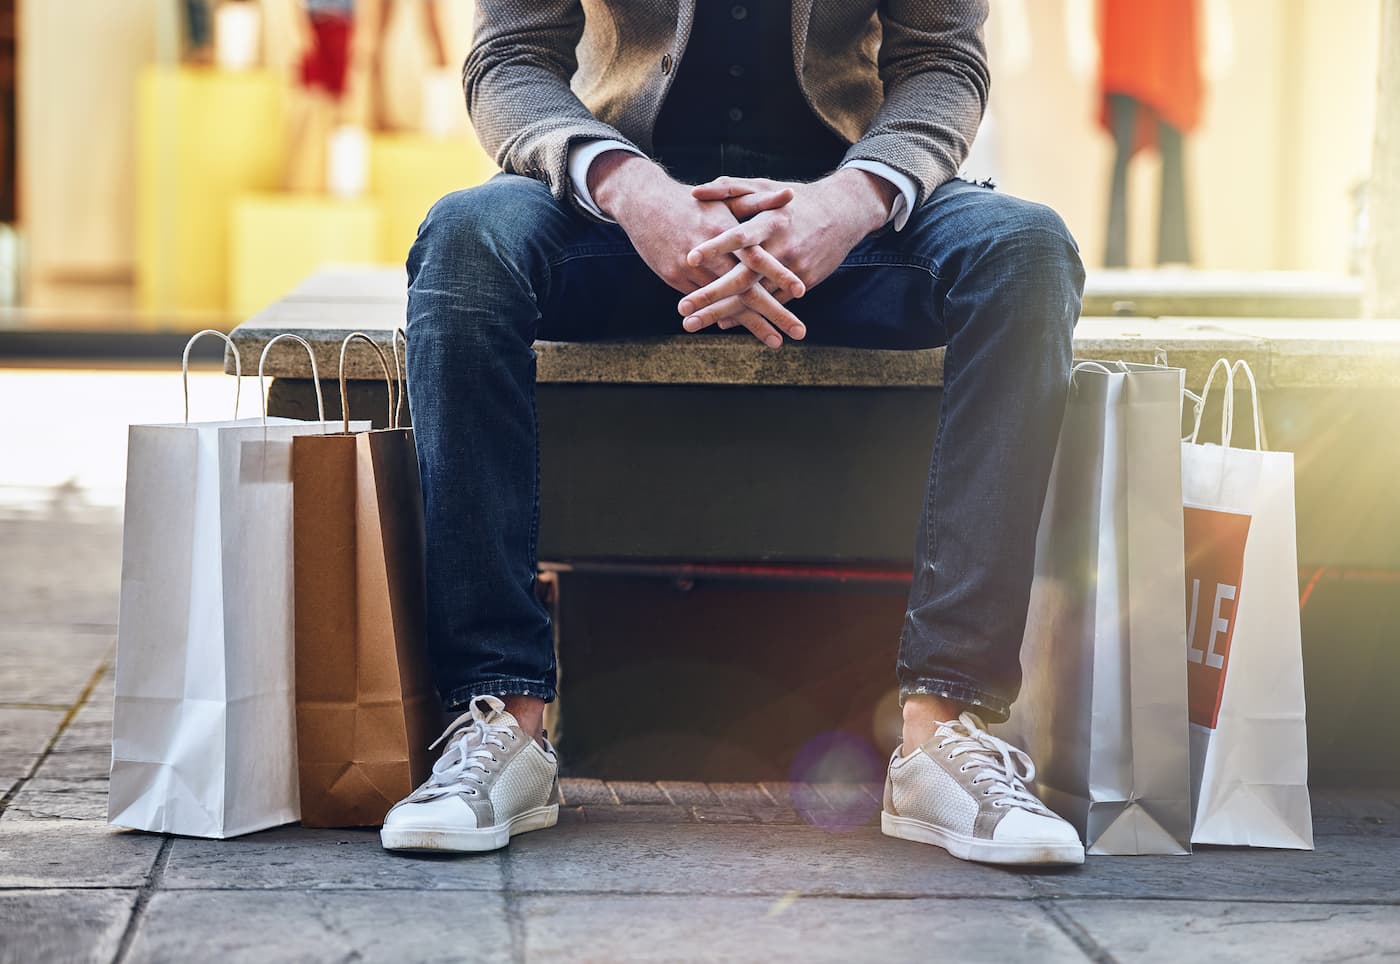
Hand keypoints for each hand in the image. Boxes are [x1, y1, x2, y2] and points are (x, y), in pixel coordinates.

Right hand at [590, 152, 806, 347]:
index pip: (757, 257)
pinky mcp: (675, 278)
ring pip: (726, 302)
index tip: (801, 291)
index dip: (778, 274)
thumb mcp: (726, 195)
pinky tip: (743, 329)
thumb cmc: (692, 200)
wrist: (644, 202)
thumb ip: (760, 200)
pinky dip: (724, 316)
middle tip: (799, 332)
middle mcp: (710, 253)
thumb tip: (791, 195)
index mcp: (726, 229)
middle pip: (746, 288)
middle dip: (774, 312)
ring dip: (752, 324)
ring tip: (776, 341)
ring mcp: (690, 269)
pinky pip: (705, 303)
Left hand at [679, 169, 894, 331]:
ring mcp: (794, 269)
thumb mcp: (765, 188)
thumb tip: (694, 191)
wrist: (844, 214)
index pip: (739, 236)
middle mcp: (782, 248)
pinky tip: (725, 322)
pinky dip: (749, 314)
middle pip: (743, 277)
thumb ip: (729, 189)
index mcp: (771, 221)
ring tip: (694, 324)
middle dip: (711, 295)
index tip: (689, 258)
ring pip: (756, 297)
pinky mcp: (804, 283)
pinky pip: (772, 303)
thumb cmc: (795, 200)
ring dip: (724, 313)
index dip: (715, 247)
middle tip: (682, 309)